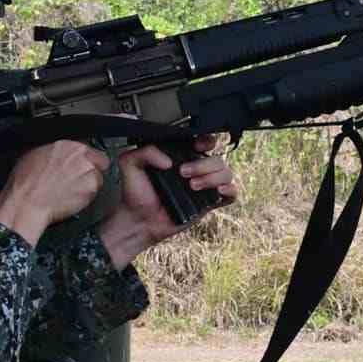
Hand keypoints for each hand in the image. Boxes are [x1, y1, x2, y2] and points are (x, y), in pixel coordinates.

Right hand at [0, 140, 107, 245]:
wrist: (28, 201)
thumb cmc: (27, 181)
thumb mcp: (36, 154)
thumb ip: (56, 151)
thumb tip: (60, 153)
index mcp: (69, 146)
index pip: (90, 148)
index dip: (86, 158)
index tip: (82, 164)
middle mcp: (82, 157)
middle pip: (100, 161)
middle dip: (92, 169)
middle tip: (80, 178)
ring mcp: (89, 173)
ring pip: (98, 178)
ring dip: (89, 183)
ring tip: (72, 190)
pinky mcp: (91, 190)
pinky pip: (94, 193)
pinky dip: (86, 196)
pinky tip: (72, 198)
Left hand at [100, 135, 237, 267]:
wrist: (138, 221)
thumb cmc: (135, 194)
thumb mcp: (130, 164)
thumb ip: (145, 151)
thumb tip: (169, 161)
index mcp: (181, 156)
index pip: (204, 141)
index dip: (206, 140)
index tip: (197, 146)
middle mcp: (196, 169)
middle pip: (217, 158)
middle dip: (203, 164)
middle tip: (183, 173)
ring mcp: (205, 186)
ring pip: (226, 173)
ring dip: (212, 177)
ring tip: (192, 186)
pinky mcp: (209, 203)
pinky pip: (232, 194)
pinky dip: (230, 190)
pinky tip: (218, 191)